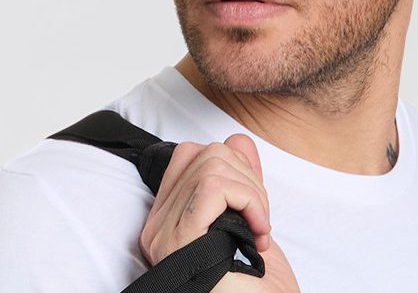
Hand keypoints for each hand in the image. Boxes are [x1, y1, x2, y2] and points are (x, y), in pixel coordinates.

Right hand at [139, 134, 299, 291]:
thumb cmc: (257, 288)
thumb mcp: (251, 223)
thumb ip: (242, 181)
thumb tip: (239, 140)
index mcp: (169, 221)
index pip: (189, 155)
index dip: (231, 164)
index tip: (252, 203)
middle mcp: (158, 226)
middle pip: (204, 152)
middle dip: (248, 178)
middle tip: (260, 221)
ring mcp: (165, 234)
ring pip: (213, 163)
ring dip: (253, 192)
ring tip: (260, 230)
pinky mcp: (181, 240)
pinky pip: (214, 186)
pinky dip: (249, 199)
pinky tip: (258, 231)